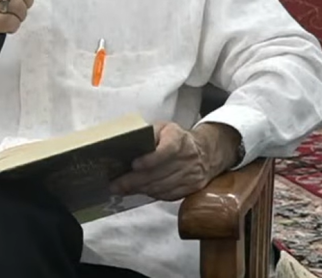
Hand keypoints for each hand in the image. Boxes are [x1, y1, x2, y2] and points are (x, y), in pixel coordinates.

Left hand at [110, 122, 241, 200]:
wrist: (206, 152)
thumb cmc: (177, 138)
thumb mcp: (164, 127)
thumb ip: (149, 133)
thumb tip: (128, 142)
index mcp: (179, 139)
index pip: (167, 150)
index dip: (150, 159)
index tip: (134, 164)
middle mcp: (187, 158)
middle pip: (159, 173)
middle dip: (134, 180)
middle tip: (116, 184)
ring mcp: (191, 175)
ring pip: (161, 186)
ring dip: (140, 189)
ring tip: (122, 189)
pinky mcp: (191, 188)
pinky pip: (168, 195)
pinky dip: (151, 194)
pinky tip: (139, 191)